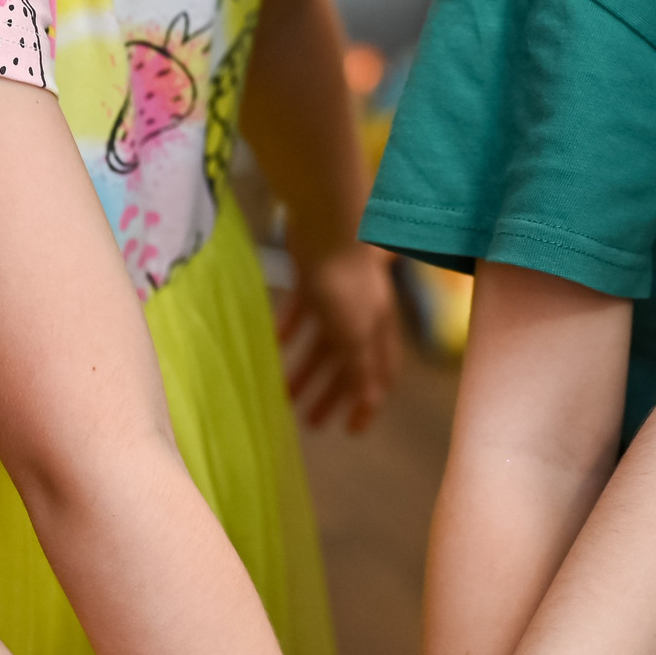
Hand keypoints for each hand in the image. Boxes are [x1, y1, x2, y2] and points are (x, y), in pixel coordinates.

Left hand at [278, 240, 401, 431]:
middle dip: (332, 393)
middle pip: (349, 362)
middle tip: (311, 422)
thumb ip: (362, 369)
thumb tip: (369, 404)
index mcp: (379, 328)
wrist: (327, 223)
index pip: (380, 374)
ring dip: (307, 369)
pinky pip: (303, 312)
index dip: (368, 402)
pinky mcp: (315, 276)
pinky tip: (275, 344)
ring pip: (324, 341)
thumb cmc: (346, 281)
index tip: (352, 431)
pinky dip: (291, 330)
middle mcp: (364, 313)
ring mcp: (339, 294)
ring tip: (284, 394)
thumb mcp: (355, 334)